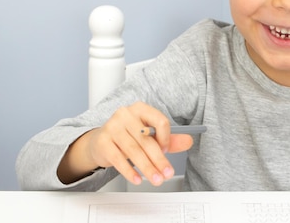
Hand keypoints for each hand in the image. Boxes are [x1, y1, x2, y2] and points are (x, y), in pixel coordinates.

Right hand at [58, 102, 193, 185]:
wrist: (100, 141)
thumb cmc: (128, 136)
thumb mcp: (149, 136)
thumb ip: (169, 139)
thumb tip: (189, 141)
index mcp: (141, 109)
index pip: (159, 121)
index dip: (166, 137)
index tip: (167, 150)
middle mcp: (125, 114)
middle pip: (147, 140)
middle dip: (159, 160)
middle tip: (167, 174)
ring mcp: (112, 127)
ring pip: (134, 151)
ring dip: (147, 168)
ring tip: (156, 179)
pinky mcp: (102, 142)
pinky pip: (119, 159)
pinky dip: (130, 172)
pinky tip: (138, 179)